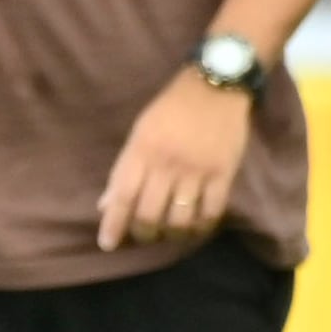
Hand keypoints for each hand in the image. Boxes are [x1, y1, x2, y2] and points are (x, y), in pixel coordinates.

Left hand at [97, 70, 255, 253]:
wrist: (214, 87)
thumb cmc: (170, 110)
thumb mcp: (139, 133)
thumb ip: (123, 170)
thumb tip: (106, 205)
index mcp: (141, 152)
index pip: (122, 196)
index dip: (113, 225)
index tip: (107, 244)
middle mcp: (167, 164)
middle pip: (150, 215)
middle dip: (143, 233)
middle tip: (144, 234)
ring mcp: (197, 170)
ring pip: (181, 219)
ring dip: (172, 234)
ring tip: (169, 233)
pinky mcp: (224, 173)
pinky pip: (212, 211)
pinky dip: (202, 227)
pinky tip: (195, 228)